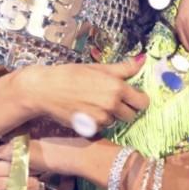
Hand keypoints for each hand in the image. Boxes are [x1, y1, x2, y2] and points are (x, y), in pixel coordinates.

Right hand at [16, 58, 147, 131]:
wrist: (46, 89)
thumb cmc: (70, 75)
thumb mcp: (98, 68)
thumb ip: (123, 68)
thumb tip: (143, 61)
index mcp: (117, 87)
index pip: (143, 102)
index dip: (138, 100)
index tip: (131, 97)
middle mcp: (112, 104)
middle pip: (131, 115)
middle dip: (124, 109)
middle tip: (111, 101)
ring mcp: (101, 118)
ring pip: (115, 122)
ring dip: (109, 116)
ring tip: (94, 104)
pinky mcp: (90, 128)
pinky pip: (101, 128)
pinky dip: (96, 123)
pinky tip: (85, 112)